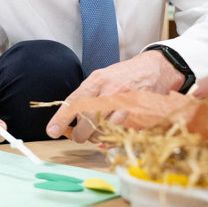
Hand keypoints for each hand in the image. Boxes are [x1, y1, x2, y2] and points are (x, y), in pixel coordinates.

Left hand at [46, 51, 183, 142]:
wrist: (155, 69)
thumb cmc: (124, 76)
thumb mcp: (101, 78)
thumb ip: (87, 96)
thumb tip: (70, 118)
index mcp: (97, 80)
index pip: (75, 102)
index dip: (61, 118)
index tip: (52, 131)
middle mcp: (111, 91)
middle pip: (89, 119)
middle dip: (80, 134)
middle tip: (78, 136)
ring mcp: (127, 103)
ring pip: (106, 129)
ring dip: (97, 137)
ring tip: (96, 134)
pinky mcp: (140, 114)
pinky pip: (122, 132)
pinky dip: (114, 137)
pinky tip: (112, 133)